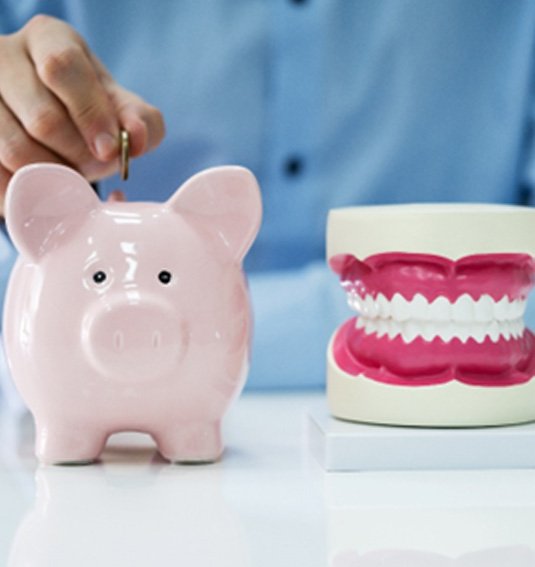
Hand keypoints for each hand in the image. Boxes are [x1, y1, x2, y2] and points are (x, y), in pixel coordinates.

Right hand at [0, 15, 164, 214]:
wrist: (51, 123)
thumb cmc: (90, 110)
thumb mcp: (121, 108)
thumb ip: (141, 121)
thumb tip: (137, 138)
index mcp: (48, 39)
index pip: (61, 67)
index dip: (91, 114)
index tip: (110, 150)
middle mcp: (4, 56)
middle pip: (43, 118)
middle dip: (79, 156)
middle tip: (94, 166)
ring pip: (14, 149)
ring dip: (55, 176)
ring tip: (72, 176)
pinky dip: (26, 189)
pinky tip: (44, 187)